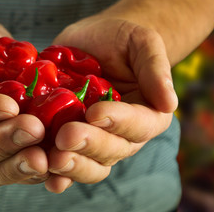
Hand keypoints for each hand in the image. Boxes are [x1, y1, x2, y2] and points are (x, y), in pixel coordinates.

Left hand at [44, 16, 177, 192]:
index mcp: (148, 113)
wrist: (94, 42)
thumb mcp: (142, 43)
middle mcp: (124, 134)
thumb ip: (155, 69)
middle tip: (65, 137)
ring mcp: (96, 139)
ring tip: (52, 160)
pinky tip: (43, 173)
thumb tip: (170, 103)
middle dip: (90, 145)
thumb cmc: (122, 40)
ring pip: (90, 164)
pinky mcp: (70, 138)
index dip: (118, 122)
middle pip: (113, 150)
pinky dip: (56, 172)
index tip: (96, 112)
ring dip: (72, 166)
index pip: (139, 124)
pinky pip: (66, 160)